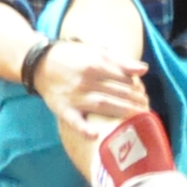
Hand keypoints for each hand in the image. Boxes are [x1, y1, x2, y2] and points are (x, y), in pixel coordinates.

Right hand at [30, 39, 150, 141]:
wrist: (40, 64)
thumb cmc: (73, 58)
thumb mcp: (96, 52)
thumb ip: (120, 61)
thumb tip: (144, 70)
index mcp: (94, 64)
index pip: (123, 79)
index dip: (137, 87)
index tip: (145, 94)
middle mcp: (85, 81)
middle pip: (116, 92)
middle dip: (135, 100)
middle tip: (146, 107)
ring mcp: (74, 96)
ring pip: (102, 105)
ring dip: (122, 111)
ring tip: (139, 116)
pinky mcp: (63, 108)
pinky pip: (73, 120)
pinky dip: (83, 128)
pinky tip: (95, 134)